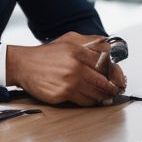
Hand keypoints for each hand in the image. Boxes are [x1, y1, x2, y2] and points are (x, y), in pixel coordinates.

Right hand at [7, 32, 124, 105]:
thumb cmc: (45, 55)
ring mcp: (70, 81)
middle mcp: (76, 66)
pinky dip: (91, 102)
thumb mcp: (68, 40)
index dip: (114, 72)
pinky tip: (91, 99)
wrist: (23, 65)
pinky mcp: (64, 94)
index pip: (105, 64)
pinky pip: (85, 101)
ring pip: (96, 93)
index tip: (118, 77)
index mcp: (78, 51)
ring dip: (103, 96)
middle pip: (104, 81)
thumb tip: (108, 46)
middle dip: (112, 87)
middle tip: (116, 90)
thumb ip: (89, 42)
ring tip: (106, 96)